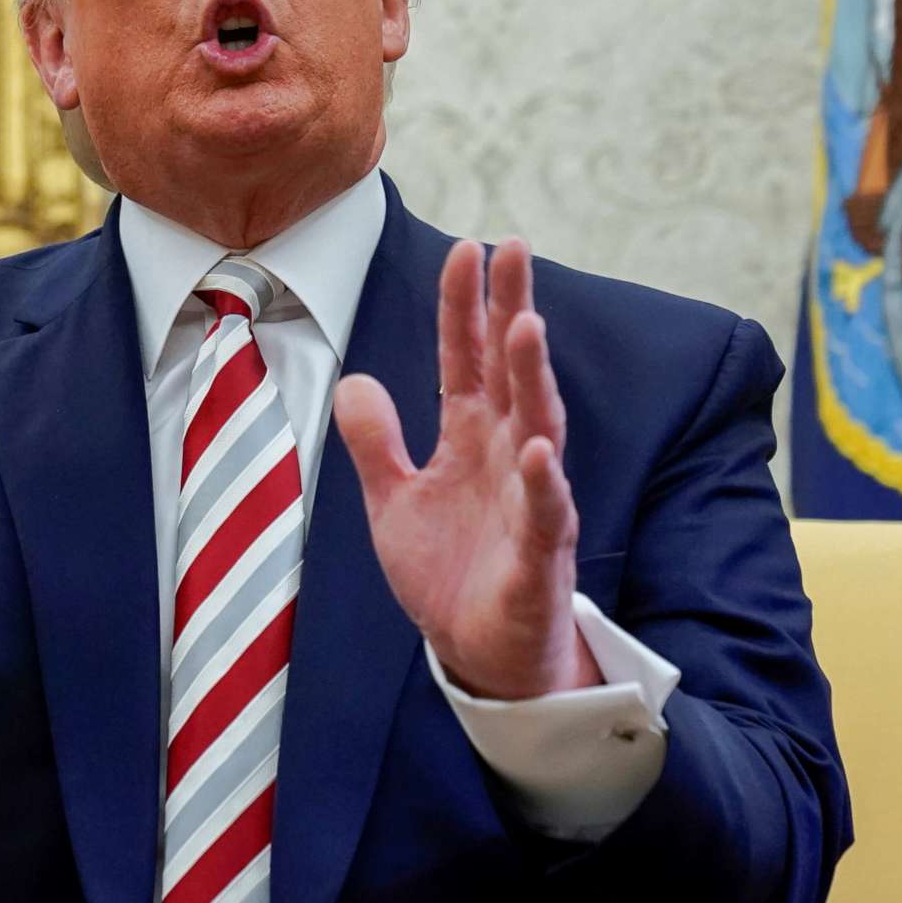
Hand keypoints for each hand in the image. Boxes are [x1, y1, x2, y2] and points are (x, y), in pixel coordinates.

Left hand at [334, 238, 600, 700]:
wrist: (480, 656)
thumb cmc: (449, 575)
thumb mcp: (393, 502)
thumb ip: (376, 442)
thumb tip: (355, 379)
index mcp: (471, 438)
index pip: (467, 358)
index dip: (464, 307)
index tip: (466, 249)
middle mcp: (509, 456)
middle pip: (512, 371)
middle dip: (511, 309)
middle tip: (513, 247)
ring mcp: (531, 501)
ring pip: (537, 426)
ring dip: (532, 377)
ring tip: (526, 323)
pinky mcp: (541, 555)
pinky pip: (546, 513)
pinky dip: (543, 484)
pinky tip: (538, 452)